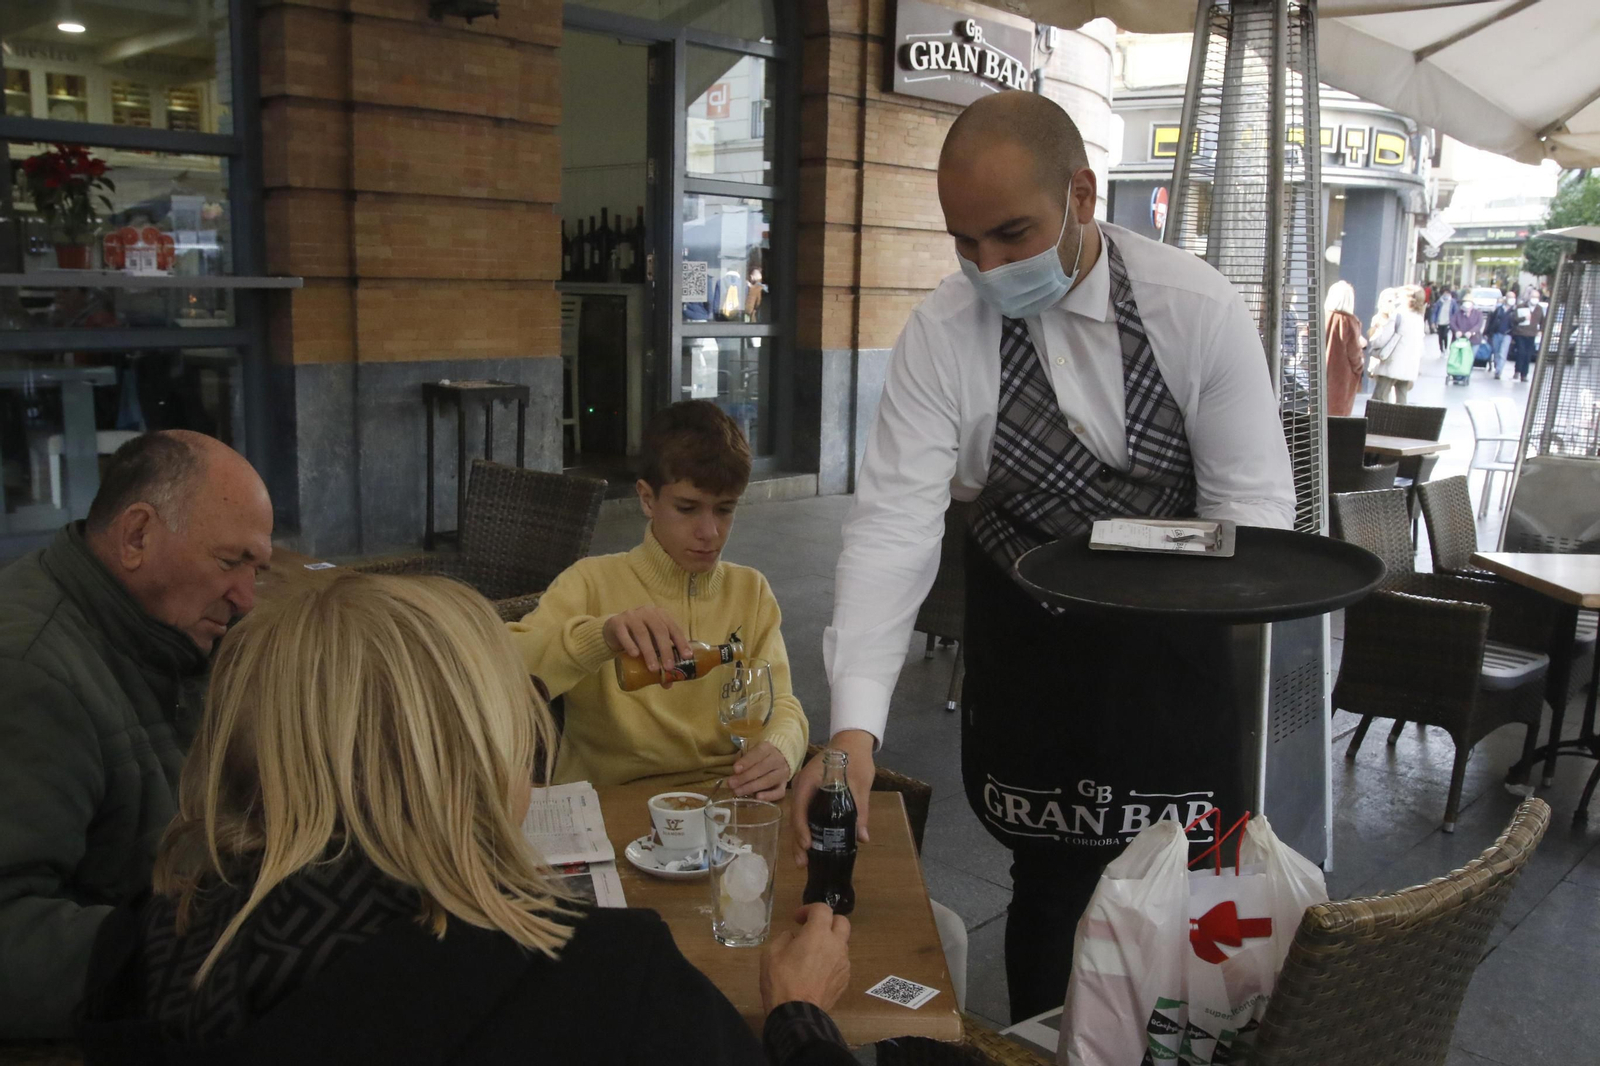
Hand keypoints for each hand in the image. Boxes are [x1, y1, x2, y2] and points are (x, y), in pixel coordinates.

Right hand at [602, 607, 690, 685]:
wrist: (614, 629)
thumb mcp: (651, 644)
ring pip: (642, 633)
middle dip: (666, 650)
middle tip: (669, 667)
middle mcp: (647, 612)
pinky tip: (635, 655)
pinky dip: (630, 645)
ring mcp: (631, 615)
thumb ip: (659, 660)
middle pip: (659, 630)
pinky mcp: (617, 623)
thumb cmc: (638, 637)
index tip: (687, 657)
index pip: (673, 627)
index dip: (681, 642)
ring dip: (649, 652)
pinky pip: (624, 634)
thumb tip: (668, 684)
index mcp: (660, 615)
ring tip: (653, 668)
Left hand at [728, 741, 789, 800]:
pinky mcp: (784, 786)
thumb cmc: (760, 756)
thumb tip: (735, 771)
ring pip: (768, 781)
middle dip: (745, 777)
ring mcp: (782, 773)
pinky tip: (757, 797)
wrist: (780, 759)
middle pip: (762, 768)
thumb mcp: (751, 751)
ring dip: (751, 787)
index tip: (735, 769)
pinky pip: (779, 792)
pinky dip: (769, 796)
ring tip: (738, 792)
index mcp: (768, 748)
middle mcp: (777, 760)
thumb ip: (743, 758)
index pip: (757, 753)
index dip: (746, 762)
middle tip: (731, 784)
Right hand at [760, 903, 851, 1014]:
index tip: (797, 919)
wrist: (797, 1014)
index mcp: (818, 934)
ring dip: (830, 943)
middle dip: (828, 922)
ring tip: (813, 955)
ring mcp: (843, 964)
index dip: (809, 909)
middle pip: (842, 922)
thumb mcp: (772, 953)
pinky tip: (817, 973)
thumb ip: (785, 938)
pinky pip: (841, 963)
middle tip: (813, 930)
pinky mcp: (845, 980)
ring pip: (842, 944)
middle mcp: (836, 945)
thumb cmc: (781, 980)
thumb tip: (794, 937)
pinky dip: (831, 961)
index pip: (822, 909)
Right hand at [789, 730, 874, 867]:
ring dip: (800, 838)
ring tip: (804, 861)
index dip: (802, 828)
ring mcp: (804, 790)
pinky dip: (806, 829)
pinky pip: (804, 813)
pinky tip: (812, 845)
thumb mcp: (860, 784)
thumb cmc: (855, 759)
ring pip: (798, 817)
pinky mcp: (810, 795)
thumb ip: (860, 810)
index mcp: (809, 780)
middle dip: (798, 841)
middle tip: (803, 864)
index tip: (808, 845)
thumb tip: (862, 838)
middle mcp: (801, 786)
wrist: (852, 742)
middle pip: (796, 817)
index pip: (800, 807)